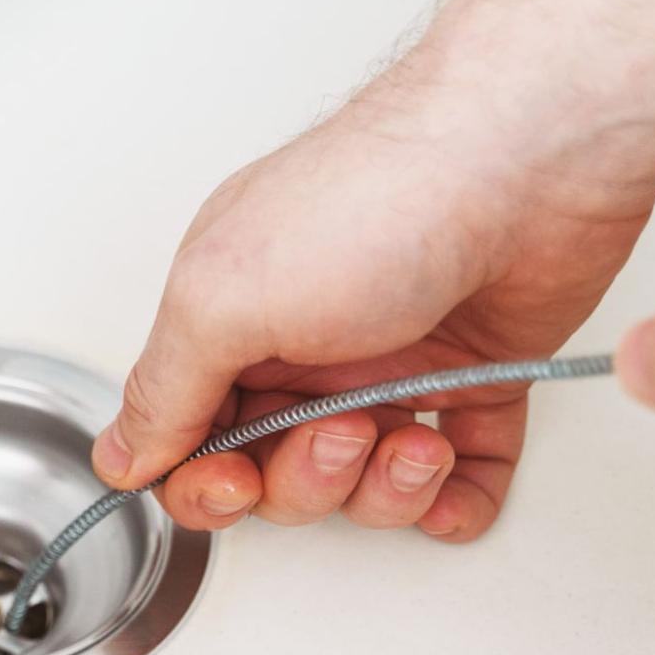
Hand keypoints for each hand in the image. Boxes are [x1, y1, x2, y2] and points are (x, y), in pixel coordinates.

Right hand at [94, 80, 654, 541]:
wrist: (534, 159)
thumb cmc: (379, 199)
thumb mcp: (223, 297)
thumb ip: (164, 389)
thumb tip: (121, 453)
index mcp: (234, 316)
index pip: (190, 434)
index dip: (205, 479)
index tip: (235, 479)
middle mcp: (307, 342)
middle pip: (275, 472)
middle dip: (308, 479)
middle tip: (343, 431)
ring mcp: (392, 362)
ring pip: (363, 484)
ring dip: (386, 488)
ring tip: (415, 439)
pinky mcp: (477, 377)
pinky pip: (460, 470)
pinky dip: (457, 496)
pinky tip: (455, 482)